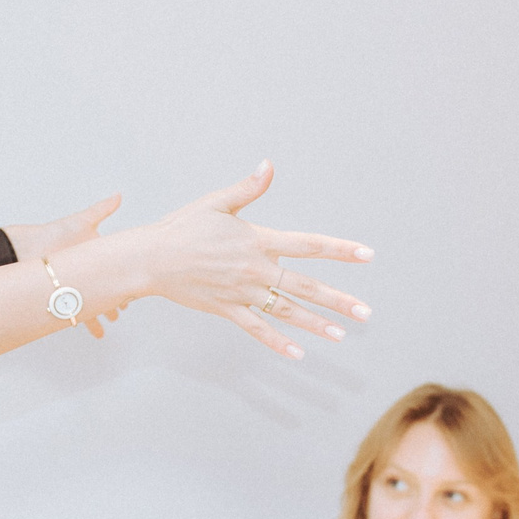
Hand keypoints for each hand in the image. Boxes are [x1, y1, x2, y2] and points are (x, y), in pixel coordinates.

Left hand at [3, 197, 129, 336]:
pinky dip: (83, 322)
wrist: (27, 249)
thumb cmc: (53, 234)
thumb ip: (101, 210)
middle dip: (111, 304)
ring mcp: (74, 288)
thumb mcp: (81, 222)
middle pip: (102, 292)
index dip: (122, 282)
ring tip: (102, 331)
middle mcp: (84, 275)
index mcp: (91, 259)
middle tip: (118, 312)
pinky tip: (92, 332)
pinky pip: (76, 313)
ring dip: (97, 317)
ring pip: (90, 306)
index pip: (112, 273)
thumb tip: (119, 195)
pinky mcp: (63, 299)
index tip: (131, 291)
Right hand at [116, 161, 371, 358]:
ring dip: (316, 324)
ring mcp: (243, 292)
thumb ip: (248, 188)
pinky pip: (257, 329)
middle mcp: (256, 269)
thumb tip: (269, 165)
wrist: (150, 258)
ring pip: (287, 311)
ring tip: (342, 334)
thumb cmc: (183, 226)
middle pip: (305, 285)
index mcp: (258, 240)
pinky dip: (277, 342)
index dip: (340, 250)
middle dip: (338, 300)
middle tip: (367, 313)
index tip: (367, 255)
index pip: (308, 244)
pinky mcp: (228, 309)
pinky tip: (298, 353)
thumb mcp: (216, 203)